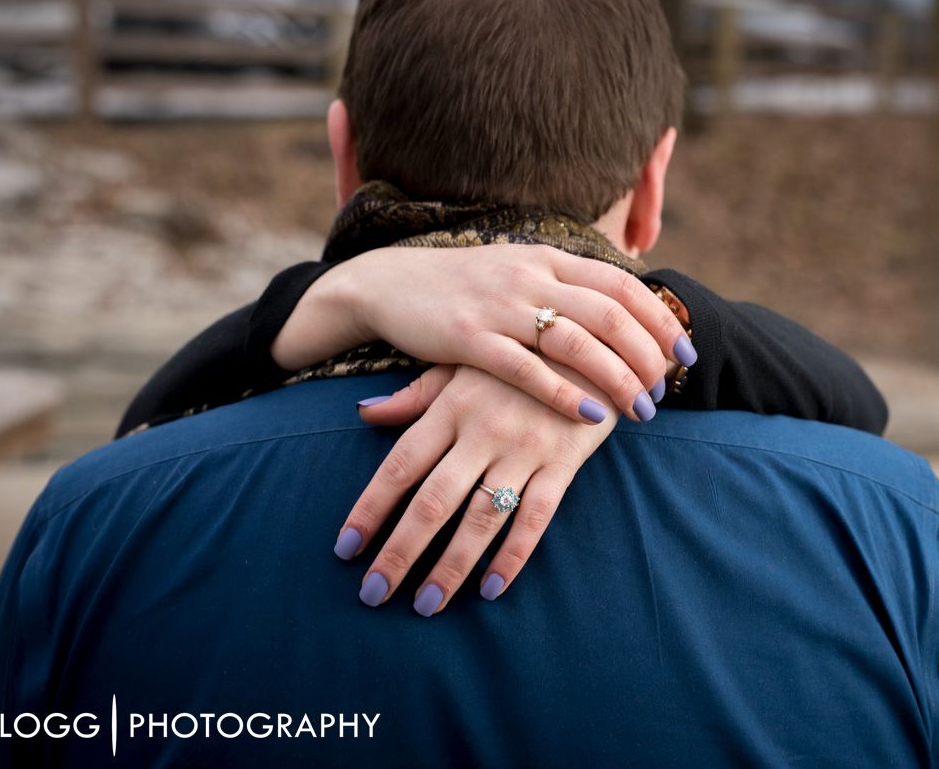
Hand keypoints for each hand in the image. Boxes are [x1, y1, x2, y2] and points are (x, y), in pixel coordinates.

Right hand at [272, 244, 695, 421]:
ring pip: (577, 342)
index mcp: (548, 258)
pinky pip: (527, 369)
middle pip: (610, 314)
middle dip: (648, 356)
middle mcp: (530, 276)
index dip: (660, 318)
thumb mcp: (518, 272)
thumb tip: (621, 308)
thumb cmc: (462, 287)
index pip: (621, 284)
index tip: (685, 352)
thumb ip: (565, 286)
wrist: (389, 283)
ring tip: (642, 410)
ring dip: (618, 379)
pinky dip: (565, 394)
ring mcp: (500, 305)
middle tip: (668, 391)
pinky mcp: (469, 338)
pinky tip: (593, 417)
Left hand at [333, 363, 617, 614]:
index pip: (400, 465)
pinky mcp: (562, 462)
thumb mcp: (462, 364)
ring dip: (451, 566)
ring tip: (425, 605)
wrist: (594, 334)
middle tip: (373, 594)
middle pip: (433, 500)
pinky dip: (513, 555)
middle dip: (400, 551)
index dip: (370, 508)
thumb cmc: (517, 354)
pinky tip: (490, 589)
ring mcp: (524, 448)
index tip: (345, 549)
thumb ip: (415, 395)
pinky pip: (536, 517)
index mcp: (451, 406)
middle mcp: (483, 430)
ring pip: (481, 517)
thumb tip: (364, 414)